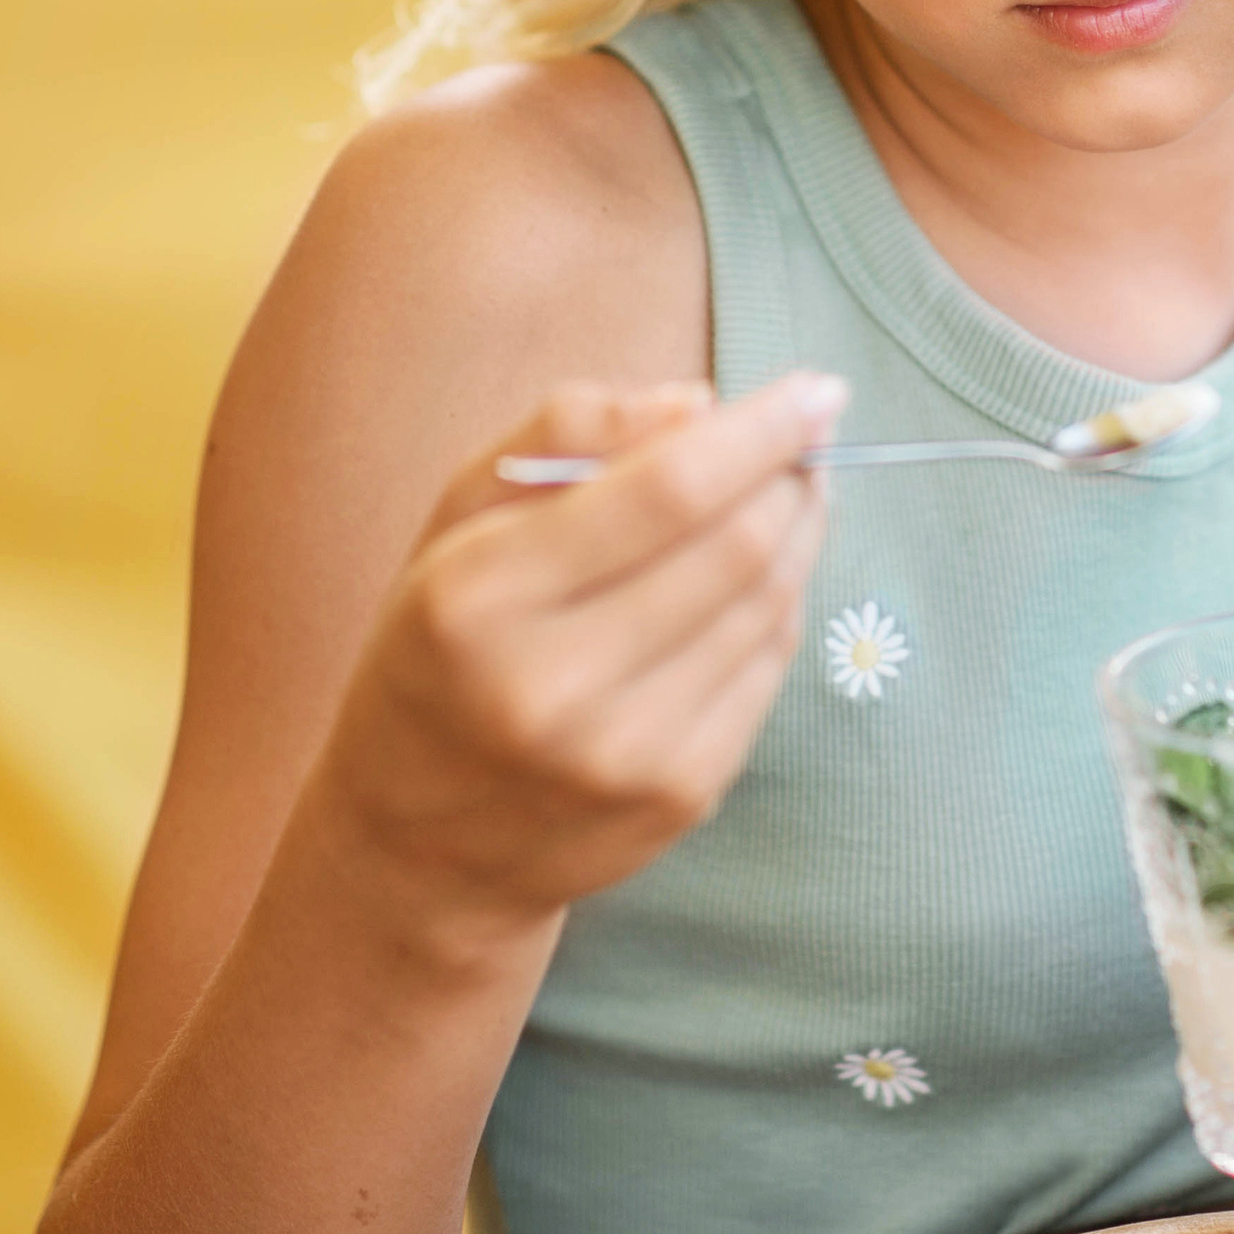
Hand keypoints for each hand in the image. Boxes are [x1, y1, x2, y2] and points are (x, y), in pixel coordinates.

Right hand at [305, 371, 843, 936]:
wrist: (416, 846)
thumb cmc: (440, 651)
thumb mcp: (457, 522)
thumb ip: (565, 434)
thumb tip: (699, 403)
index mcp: (480, 596)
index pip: (667, 490)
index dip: (760, 432)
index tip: (818, 387)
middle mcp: (554, 686)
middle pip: (738, 547)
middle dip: (792, 474)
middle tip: (808, 435)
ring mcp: (626, 753)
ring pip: (769, 605)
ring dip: (800, 532)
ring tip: (792, 491)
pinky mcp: (681, 795)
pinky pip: (769, 669)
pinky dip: (782, 603)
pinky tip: (760, 575)